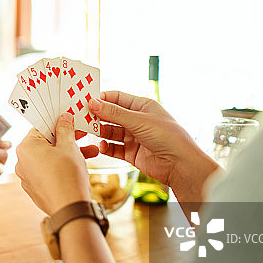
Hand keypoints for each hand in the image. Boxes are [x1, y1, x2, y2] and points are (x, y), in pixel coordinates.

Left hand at [15, 113, 90, 215]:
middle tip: (83, 134)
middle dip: (66, 139)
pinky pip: (48, 172)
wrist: (70, 210)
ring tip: (91, 151)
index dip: (58, 122)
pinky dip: (62, 167)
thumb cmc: (67, 176)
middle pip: (45, 143)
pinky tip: (80, 165)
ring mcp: (27, 177)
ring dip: (68, 153)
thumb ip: (65, 129)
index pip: (41, 127)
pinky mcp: (35, 189)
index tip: (70, 120)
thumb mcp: (69, 146)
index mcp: (26, 147)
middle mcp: (21, 162)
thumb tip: (63, 118)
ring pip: (49, 158)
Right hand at [90, 91, 219, 201]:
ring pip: (111, 132)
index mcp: (142, 106)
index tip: (85, 101)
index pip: (117, 98)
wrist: (180, 164)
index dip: (101, 99)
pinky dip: (106, 147)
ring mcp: (134, 137)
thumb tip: (93, 102)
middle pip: (111, 115)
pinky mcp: (132, 153)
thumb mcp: (139, 121)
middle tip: (82, 117)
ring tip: (90, 132)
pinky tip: (101, 146)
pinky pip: (114, 148)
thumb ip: (114, 113)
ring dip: (100, 132)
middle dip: (97, 116)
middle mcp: (137, 120)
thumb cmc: (168, 137)